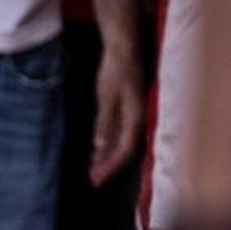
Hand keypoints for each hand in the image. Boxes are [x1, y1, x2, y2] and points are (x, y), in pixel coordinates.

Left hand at [89, 45, 142, 186]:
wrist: (123, 49)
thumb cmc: (116, 70)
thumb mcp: (107, 96)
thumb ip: (105, 122)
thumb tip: (100, 147)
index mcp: (135, 116)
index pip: (124, 149)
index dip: (111, 166)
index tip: (97, 179)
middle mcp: (137, 117)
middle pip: (124, 149)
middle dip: (109, 166)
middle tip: (93, 180)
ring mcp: (132, 113)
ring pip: (121, 142)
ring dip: (107, 157)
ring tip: (93, 170)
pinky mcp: (126, 109)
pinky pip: (119, 132)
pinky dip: (108, 144)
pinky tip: (97, 152)